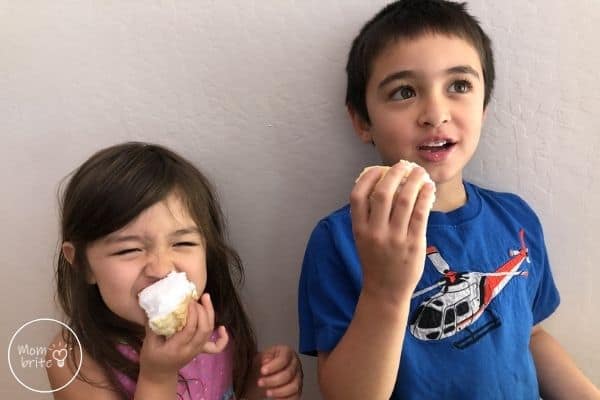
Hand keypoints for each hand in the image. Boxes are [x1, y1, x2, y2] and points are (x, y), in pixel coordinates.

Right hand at [138, 293, 228, 382]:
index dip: (192, 313)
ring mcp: (198, 350)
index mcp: (176, 348)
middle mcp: (190, 349)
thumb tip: (158, 305)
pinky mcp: (201, 350)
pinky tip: (222, 327)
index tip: (188, 301)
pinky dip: (222, 338)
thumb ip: (154, 326)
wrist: (159, 375)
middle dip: (203, 311)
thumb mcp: (149, 343)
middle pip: (204, 329)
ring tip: (206, 298)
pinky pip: (216, 347)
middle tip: (197, 298)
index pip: (190, 329)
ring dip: (210, 314)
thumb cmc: (151, 358)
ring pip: (209, 332)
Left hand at [256, 345, 302, 398]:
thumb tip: (267, 361)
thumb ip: (263, 357)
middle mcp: (295, 363)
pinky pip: (296, 397)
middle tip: (260, 383)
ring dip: (279, 391)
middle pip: (289, 374)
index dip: (273, 366)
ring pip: (294, 387)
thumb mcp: (259, 357)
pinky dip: (285, 399)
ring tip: (267, 393)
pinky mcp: (297, 389)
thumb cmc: (261, 364)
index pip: (283, 359)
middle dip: (273, 380)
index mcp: (287, 352)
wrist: (261, 375)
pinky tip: (274, 398)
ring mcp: (298, 377)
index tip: (262, 371)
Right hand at [350, 161, 434, 299]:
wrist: (385, 290)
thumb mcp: (363, 238)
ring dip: (414, 181)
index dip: (368, 177)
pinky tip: (428, 188)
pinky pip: (420, 213)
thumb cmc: (375, 260)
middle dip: (394, 174)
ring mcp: (395, 238)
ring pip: (404, 200)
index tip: (379, 169)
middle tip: (403, 166)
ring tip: (419, 173)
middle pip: (382, 193)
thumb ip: (368, 215)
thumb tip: (382, 184)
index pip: (357, 195)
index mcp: (359, 229)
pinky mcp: (413, 244)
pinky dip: (425, 196)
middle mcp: (375, 232)